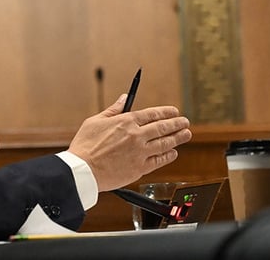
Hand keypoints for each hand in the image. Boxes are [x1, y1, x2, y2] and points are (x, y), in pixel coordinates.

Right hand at [66, 94, 191, 191]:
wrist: (83, 170)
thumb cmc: (85, 146)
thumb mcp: (95, 121)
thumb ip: (113, 110)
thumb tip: (124, 98)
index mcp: (125, 122)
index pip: (152, 114)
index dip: (166, 112)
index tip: (174, 111)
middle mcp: (136, 136)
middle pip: (163, 128)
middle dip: (177, 124)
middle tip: (185, 122)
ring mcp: (140, 152)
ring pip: (165, 143)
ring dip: (178, 138)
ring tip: (186, 134)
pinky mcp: (140, 168)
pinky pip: (160, 160)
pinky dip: (168, 156)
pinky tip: (173, 153)